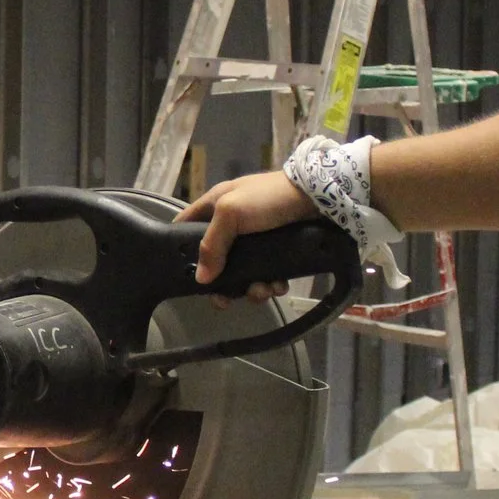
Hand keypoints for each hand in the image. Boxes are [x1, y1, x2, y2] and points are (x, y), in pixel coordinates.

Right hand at [175, 170, 319, 293]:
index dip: (179, 248)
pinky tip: (277, 286)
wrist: (318, 199)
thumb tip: (201, 278)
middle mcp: (233, 225)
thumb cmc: (268, 199)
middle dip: (222, 283)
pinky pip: (267, 274)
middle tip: (227, 299)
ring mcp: (255, 240)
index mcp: (215, 206)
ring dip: (251, 287)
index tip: (182, 274)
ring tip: (263, 290)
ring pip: (242, 272)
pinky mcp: (277, 251)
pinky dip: (270, 284)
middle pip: (215, 260)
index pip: (185, 226)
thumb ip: (211, 244)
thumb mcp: (231, 213)